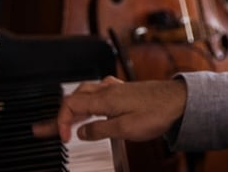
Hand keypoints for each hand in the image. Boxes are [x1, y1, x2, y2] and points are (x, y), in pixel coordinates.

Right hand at [33, 77, 187, 143]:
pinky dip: (89, 102)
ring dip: (73, 107)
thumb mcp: (125, 128)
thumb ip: (100, 130)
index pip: (70, 105)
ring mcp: (117, 89)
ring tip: (64, 120)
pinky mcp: (126, 91)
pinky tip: (92, 107)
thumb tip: (81, 133)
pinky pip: (100, 93)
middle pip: (74, 97)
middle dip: (60, 114)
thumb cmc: (157, 112)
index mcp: (104, 98)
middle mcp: (108, 90)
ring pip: (86, 93)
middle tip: (46, 129)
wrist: (181, 100)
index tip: (64, 138)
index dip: (61, 122)